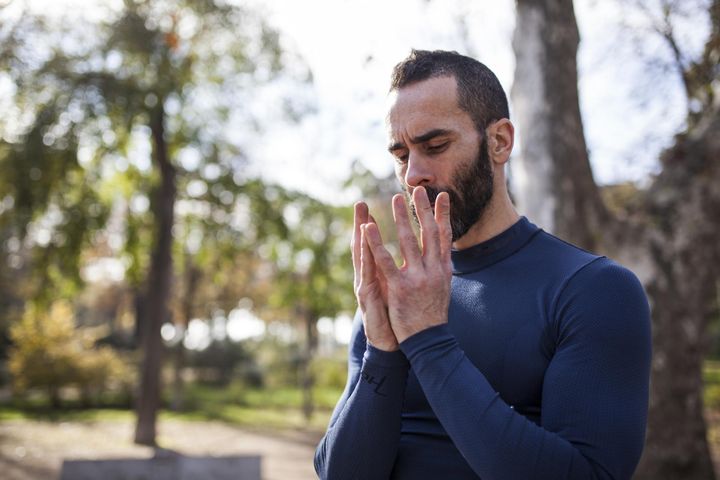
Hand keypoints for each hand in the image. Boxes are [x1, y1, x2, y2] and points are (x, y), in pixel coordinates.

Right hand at [352, 201, 397, 350]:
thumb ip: (396, 274)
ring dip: (361, 231)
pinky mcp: (367, 294)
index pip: (373, 247)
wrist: (390, 345)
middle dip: (361, 223)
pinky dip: (366, 250)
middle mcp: (368, 277)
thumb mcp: (397, 291)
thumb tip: (406, 260)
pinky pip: (367, 268)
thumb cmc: (395, 317)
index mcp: (378, 275)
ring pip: (362, 254)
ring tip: (361, 214)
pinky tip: (364, 235)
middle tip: (360, 202)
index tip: (370, 207)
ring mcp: (365, 285)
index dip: (370, 227)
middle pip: (364, 246)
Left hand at [363, 187, 452, 342]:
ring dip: (401, 218)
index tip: (443, 196)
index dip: (443, 215)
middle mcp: (433, 270)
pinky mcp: (399, 288)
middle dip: (423, 210)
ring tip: (395, 199)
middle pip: (429, 233)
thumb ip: (441, 267)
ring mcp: (417, 279)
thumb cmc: (433, 314)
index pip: (445, 236)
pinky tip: (368, 228)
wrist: (429, 341)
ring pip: (408, 242)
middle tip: (417, 189)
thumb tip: (445, 249)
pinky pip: (385, 261)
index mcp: (443, 269)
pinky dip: (375, 244)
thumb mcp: (443, 287)